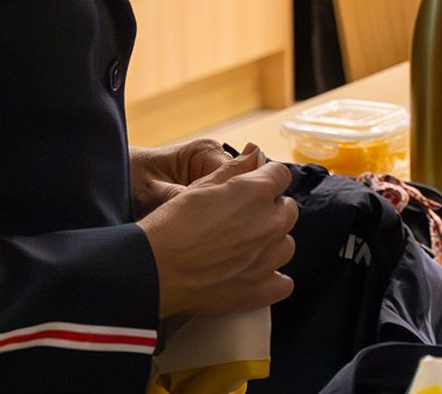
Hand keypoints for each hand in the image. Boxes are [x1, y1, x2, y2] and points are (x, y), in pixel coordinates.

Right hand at [138, 145, 300, 316]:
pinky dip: (272, 279)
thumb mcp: (201, 185)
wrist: (153, 269)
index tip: (253, 188)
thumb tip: (256, 153)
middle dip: (270, 210)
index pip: (281, 175)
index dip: (266, 180)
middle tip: (242, 219)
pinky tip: (253, 275)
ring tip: (244, 248)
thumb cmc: (172, 225)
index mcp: (257, 193)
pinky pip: (284, 283)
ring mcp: (268, 258)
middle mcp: (270, 223)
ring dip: (271, 243)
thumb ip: (236, 167)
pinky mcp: (261, 289)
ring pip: (286, 244)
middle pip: (288, 210)